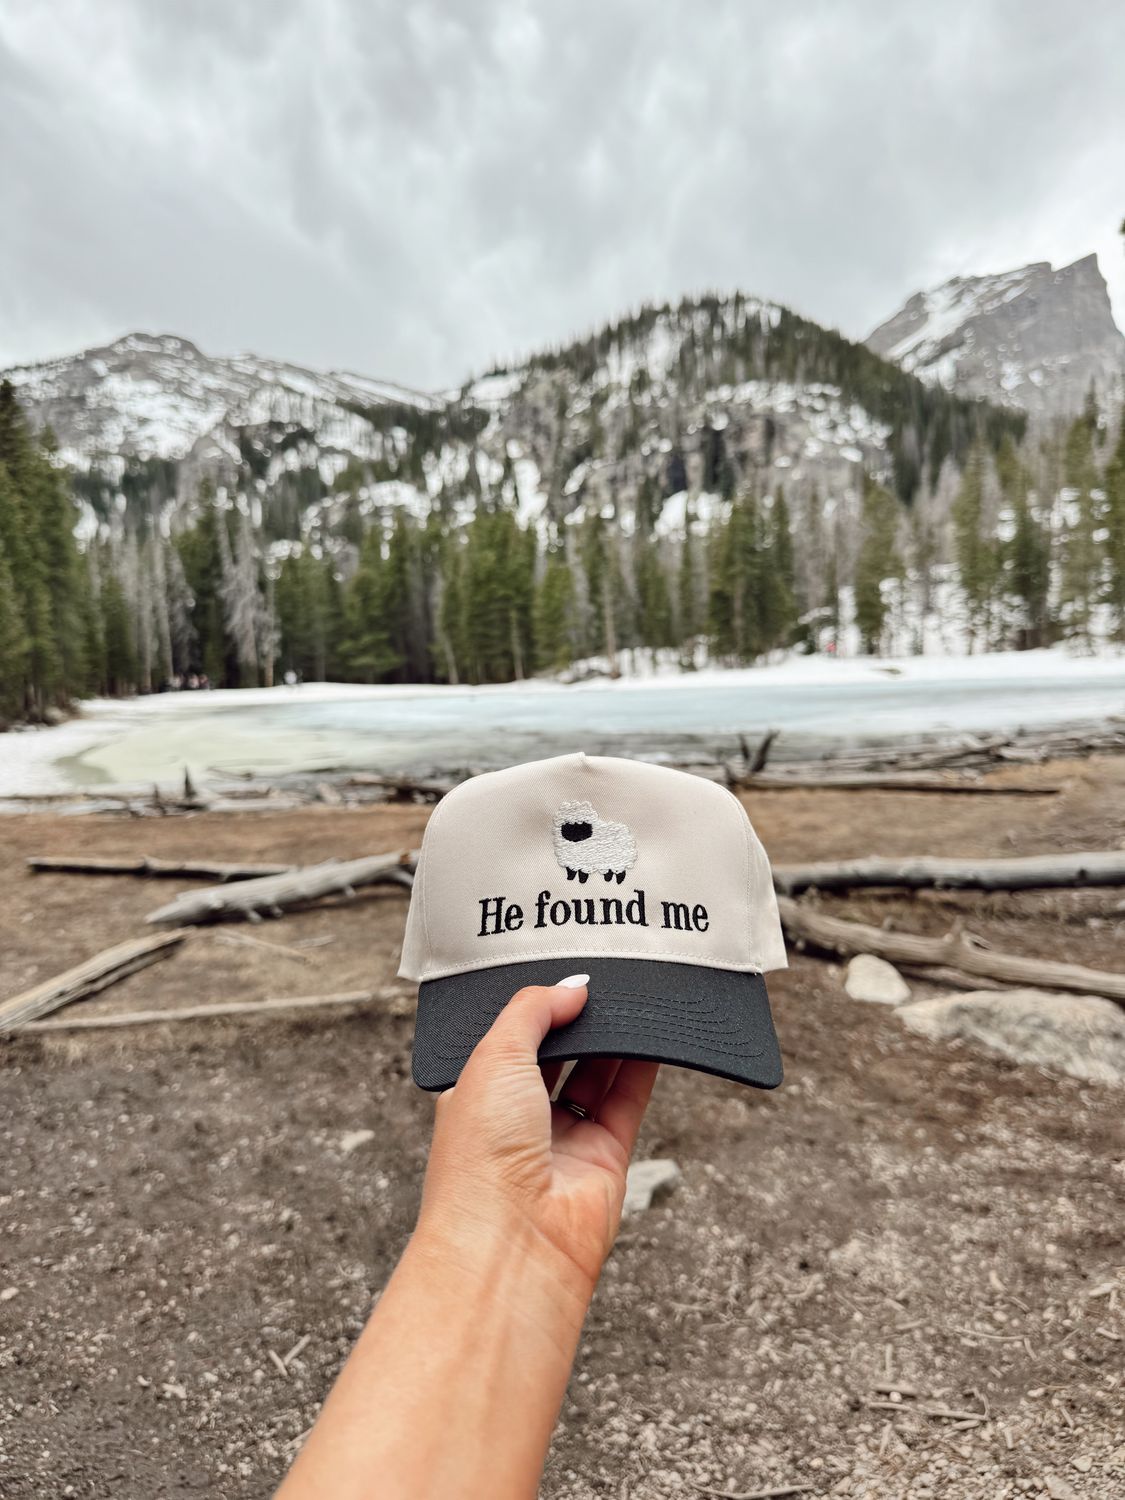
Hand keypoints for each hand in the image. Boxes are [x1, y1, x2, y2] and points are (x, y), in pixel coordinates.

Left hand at [416, 978, 658, 1293]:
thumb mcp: (493, 1058)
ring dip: (613, 1040)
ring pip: (596, 1076)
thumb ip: (533, 1012)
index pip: (509, 1040)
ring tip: (630, 1000)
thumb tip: (571, 989)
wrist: (511, 1243)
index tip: (561, 980)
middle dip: (577, 1022)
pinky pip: (628, 1102)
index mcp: (476, 1095)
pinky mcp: (605, 1158)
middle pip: (557, 1056)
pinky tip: (650, 1035)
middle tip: (601, 986)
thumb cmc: (480, 1161)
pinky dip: (642, 1068)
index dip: (535, 1010)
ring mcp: (562, 1141)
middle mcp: (518, 1120)